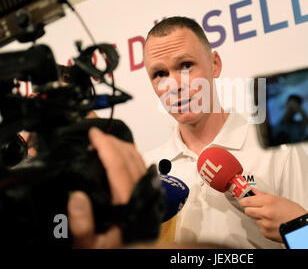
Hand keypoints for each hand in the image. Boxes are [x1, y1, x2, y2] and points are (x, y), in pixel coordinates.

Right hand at [67, 127, 146, 247]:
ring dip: (124, 148)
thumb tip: (76, 195)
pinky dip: (132, 158)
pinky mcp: (149, 199)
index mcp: (127, 204)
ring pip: (140, 163)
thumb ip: (82, 225)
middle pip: (131, 160)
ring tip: (107, 140)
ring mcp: (147, 196)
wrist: (136, 258)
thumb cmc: (110, 252)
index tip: (94, 133)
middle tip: (97, 134)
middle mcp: (140, 196)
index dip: (106, 147)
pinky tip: (122, 157)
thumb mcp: (89, 246)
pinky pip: (143, 171)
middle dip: (114, 142)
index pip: (118, 167)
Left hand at [239, 188, 306, 242]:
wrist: (302, 226)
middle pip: (246, 210)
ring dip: (258, 217)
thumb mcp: (280, 199)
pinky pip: (259, 227)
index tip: (243, 200)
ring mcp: (265, 224)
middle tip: (255, 208)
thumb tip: (254, 191)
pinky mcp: (266, 233)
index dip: (244, 200)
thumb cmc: (294, 212)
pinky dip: (263, 225)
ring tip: (269, 216)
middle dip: (250, 209)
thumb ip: (264, 195)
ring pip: (253, 219)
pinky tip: (272, 223)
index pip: (247, 201)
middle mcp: (265, 212)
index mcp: (268, 201)